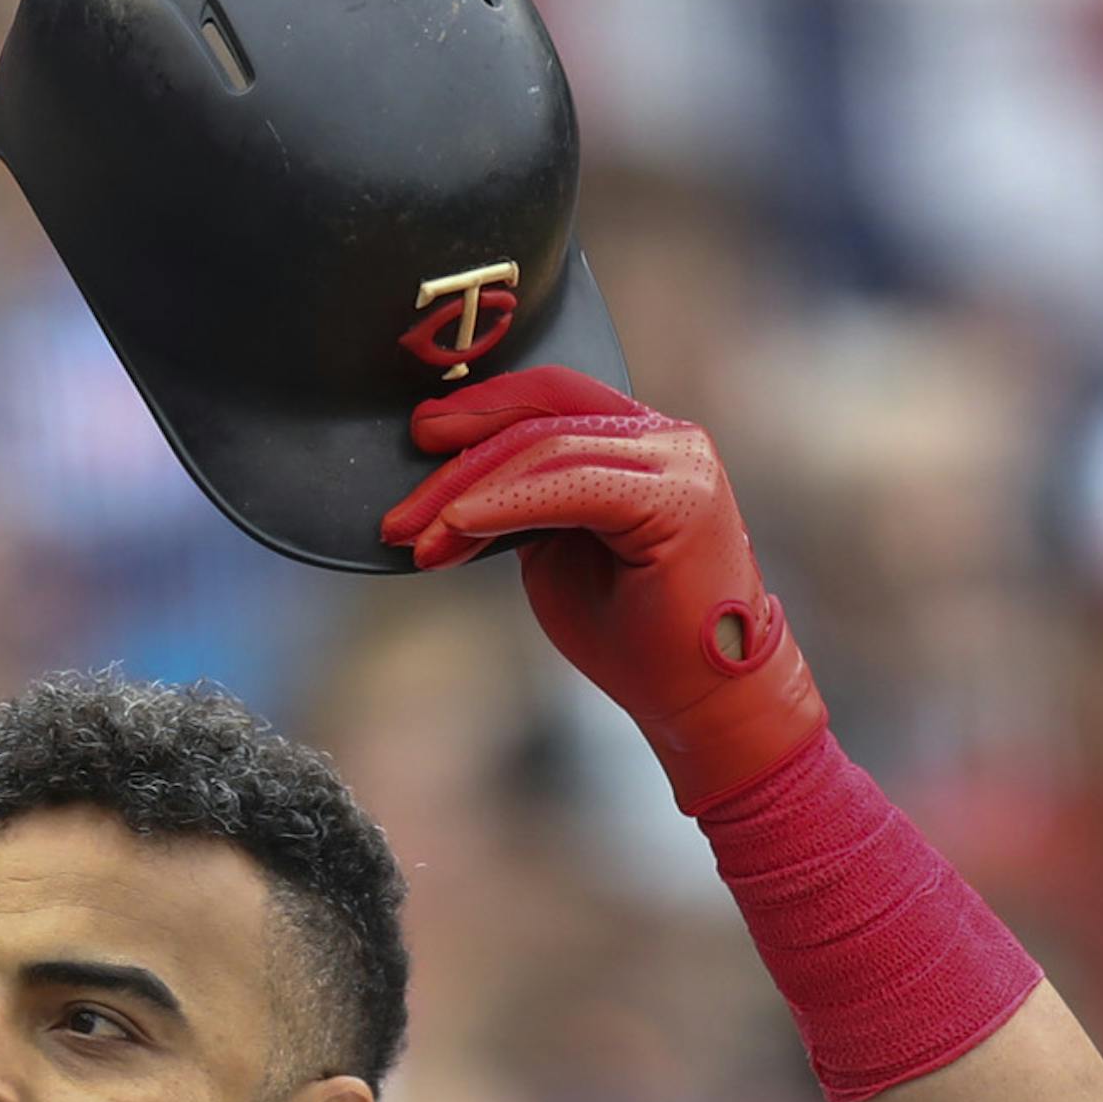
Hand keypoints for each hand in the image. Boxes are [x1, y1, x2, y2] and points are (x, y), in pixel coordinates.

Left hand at [380, 365, 825, 810]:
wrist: (705, 702)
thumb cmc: (639, 641)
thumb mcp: (562, 554)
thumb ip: (526, 506)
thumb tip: (455, 485)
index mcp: (643, 442)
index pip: (550, 400)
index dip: (479, 412)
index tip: (418, 442)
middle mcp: (668, 438)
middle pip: (542, 416)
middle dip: (457, 457)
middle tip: (398, 510)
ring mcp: (678, 462)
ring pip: (548, 449)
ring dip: (466, 494)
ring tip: (416, 539)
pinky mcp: (678, 497)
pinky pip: (570, 484)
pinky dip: (503, 504)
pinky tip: (456, 527)